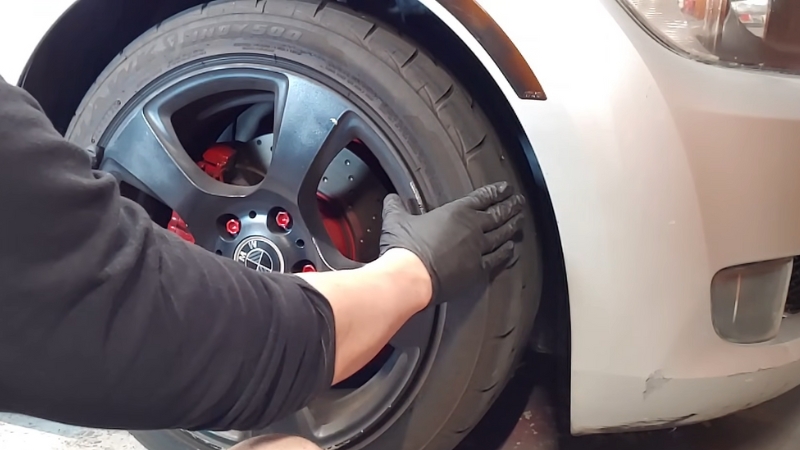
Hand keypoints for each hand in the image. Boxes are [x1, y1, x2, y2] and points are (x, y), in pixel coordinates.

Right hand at [379, 182, 524, 304]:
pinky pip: (497, 258)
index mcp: (456, 212)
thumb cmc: (405, 247)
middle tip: (519, 202)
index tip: (506, 188)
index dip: (496, 192)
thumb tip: (392, 199)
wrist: (411, 276)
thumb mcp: (396, 220)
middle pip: (498, 214)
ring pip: (502, 235)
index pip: (482, 197)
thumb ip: (396, 207)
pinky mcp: (477, 270)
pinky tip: (511, 249)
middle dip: (510, 206)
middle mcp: (472, 228)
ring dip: (512, 227)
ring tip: (520, 221)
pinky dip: (506, 252)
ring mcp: (478, 249)